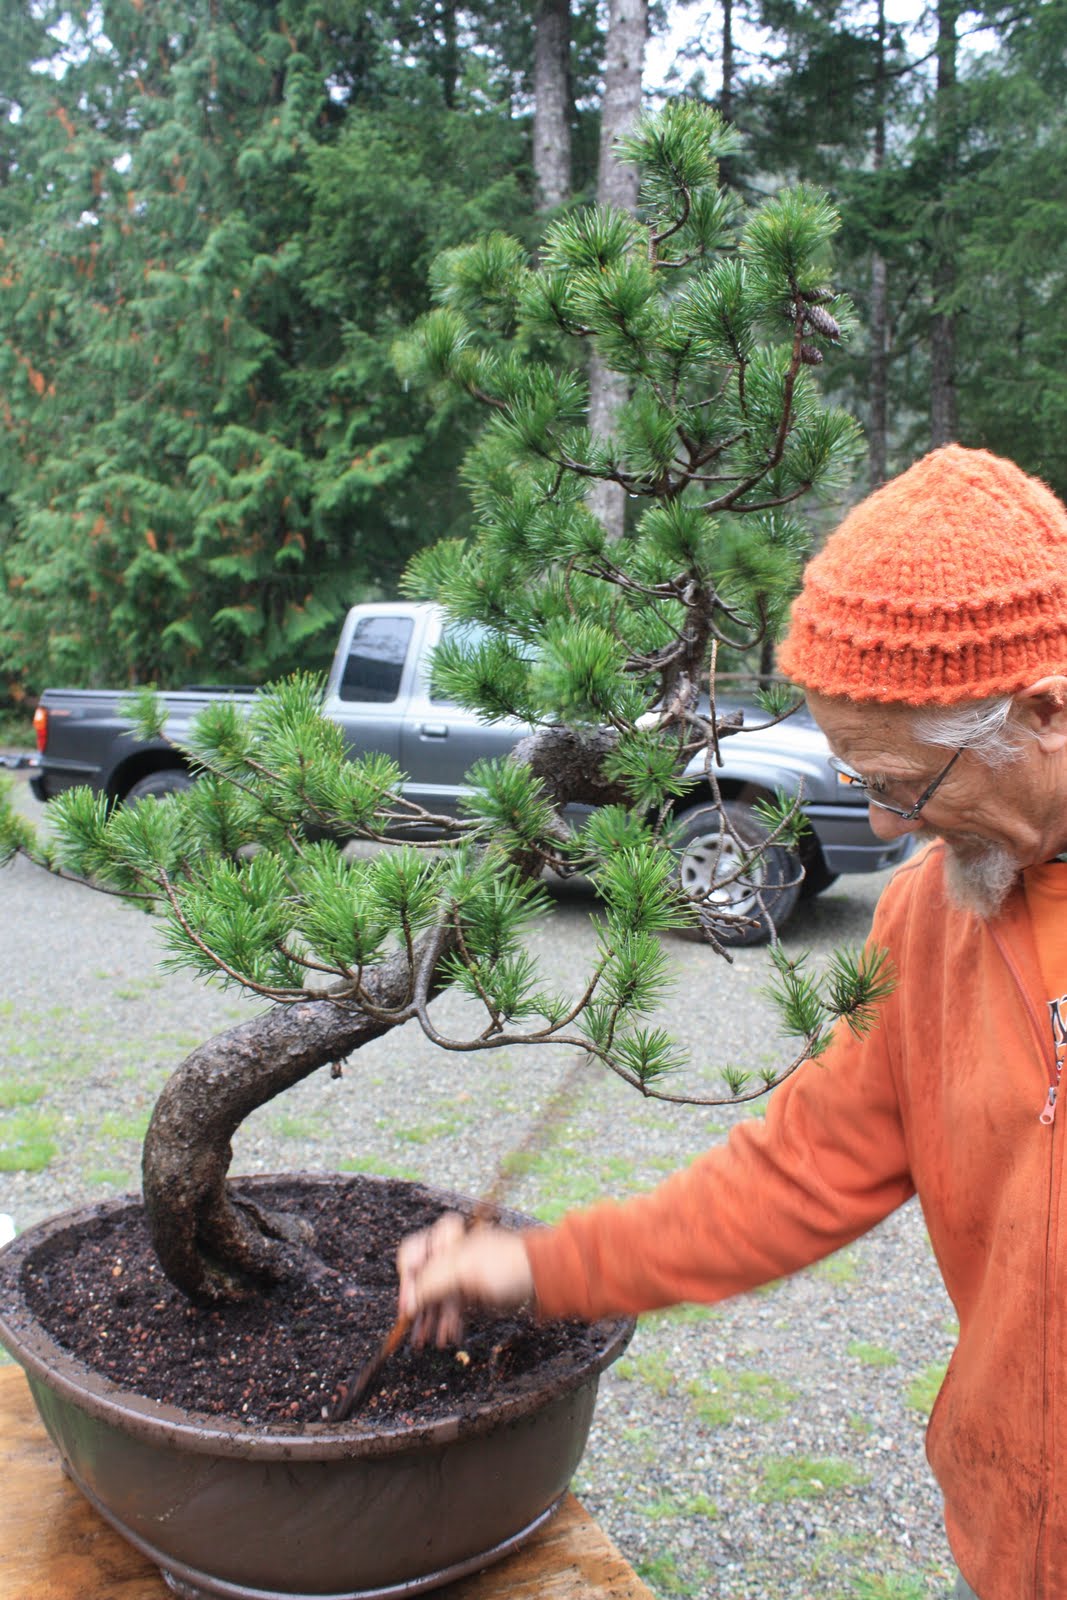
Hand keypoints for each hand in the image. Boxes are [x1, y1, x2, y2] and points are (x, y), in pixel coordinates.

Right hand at [396, 1213, 534, 1347]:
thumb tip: (409, 1304)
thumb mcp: (464, 1270)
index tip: (408, 1307)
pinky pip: (452, 1308)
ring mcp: (462, 1273)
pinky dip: (448, 1322)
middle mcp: (451, 1255)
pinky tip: (447, 1337)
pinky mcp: (473, 1292)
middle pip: (422, 1279)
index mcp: (447, 1240)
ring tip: (428, 1342)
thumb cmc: (507, 1265)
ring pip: (436, 1297)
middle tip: (416, 1333)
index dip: (407, 1281)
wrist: (542, 1277)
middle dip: (419, 1307)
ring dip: (431, 1319)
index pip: (412, 1255)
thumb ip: (432, 1282)